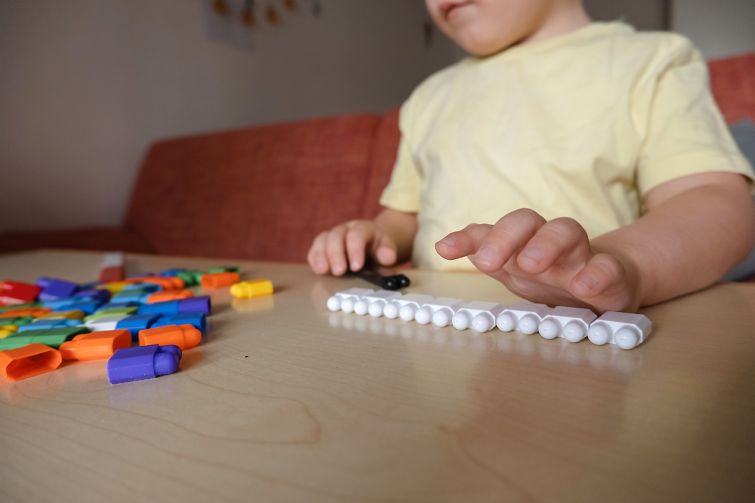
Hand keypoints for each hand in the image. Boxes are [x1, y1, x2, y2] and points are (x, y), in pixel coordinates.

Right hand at [308, 220, 397, 275]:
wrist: (372, 245)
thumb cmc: (378, 249)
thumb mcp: (387, 249)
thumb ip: (388, 253)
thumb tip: (387, 258)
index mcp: (363, 228)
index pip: (357, 234)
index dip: (355, 249)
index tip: (356, 266)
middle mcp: (346, 229)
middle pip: (336, 235)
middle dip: (336, 254)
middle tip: (339, 272)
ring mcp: (333, 236)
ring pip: (323, 240)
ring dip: (322, 256)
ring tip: (324, 271)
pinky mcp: (323, 245)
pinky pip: (315, 248)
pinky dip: (314, 258)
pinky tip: (318, 270)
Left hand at [435, 209, 640, 311]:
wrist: (607, 284)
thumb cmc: (551, 274)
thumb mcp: (513, 269)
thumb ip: (484, 254)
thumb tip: (443, 244)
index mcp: (520, 244)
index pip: (491, 231)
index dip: (467, 238)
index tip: (444, 249)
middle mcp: (546, 243)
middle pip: (526, 222)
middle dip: (504, 237)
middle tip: (487, 261)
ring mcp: (579, 256)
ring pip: (566, 232)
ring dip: (546, 245)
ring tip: (532, 265)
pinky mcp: (611, 274)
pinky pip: (606, 267)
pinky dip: (596, 274)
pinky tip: (584, 286)